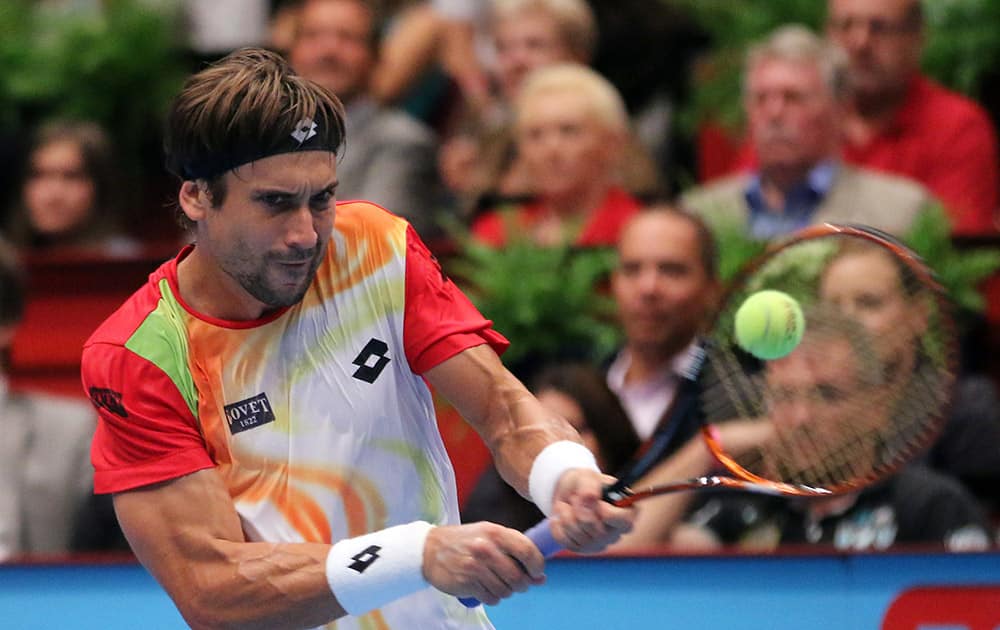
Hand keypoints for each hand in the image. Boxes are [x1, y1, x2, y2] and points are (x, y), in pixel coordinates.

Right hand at [422, 522, 544, 605]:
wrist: (429, 550)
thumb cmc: (464, 541)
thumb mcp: (489, 536)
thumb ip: (515, 552)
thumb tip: (541, 577)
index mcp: (495, 532)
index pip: (528, 551)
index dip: (537, 566)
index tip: (537, 572)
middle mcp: (486, 548)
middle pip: (519, 577)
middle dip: (522, 584)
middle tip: (516, 582)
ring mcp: (475, 567)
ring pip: (506, 591)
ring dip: (506, 591)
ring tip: (496, 582)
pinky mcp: (467, 583)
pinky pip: (492, 598)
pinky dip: (492, 597)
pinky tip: (485, 587)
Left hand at [549, 470, 634, 552]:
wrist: (568, 493)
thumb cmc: (585, 484)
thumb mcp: (588, 476)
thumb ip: (590, 486)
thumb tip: (590, 498)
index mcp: (627, 513)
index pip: (623, 521)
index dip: (606, 510)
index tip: (596, 499)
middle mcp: (616, 533)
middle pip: (596, 529)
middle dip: (579, 508)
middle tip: (576, 497)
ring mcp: (599, 543)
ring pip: (578, 534)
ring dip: (566, 514)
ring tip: (567, 504)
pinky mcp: (581, 549)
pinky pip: (564, 540)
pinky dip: (557, 524)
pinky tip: (561, 516)